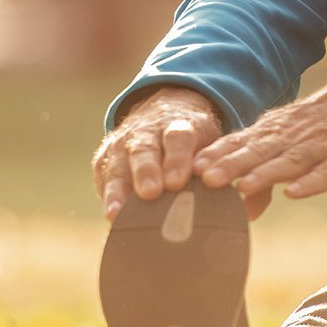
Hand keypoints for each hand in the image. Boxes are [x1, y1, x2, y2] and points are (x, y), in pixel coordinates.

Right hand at [91, 86, 221, 220]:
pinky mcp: (106, 157)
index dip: (177, 159)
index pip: (178, 138)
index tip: (178, 182)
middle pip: (145, 149)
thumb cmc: (192, 141)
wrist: (162, 112)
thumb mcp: (206, 141)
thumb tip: (222, 198)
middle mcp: (147, 131)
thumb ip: (209, 165)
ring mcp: (123, 143)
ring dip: (119, 189)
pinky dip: (107, 194)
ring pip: (120, 163)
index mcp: (179, 124)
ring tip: (119, 213)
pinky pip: (104, 175)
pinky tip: (111, 214)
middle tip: (151, 193)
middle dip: (146, 171)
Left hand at [194, 76, 326, 206]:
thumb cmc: (319, 126)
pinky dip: (310, 182)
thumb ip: (262, 171)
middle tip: (206, 179)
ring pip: (289, 161)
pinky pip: (326, 172)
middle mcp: (292, 138)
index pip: (241, 143)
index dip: (217, 155)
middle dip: (232, 165)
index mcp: (274, 132)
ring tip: (243, 186)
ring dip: (265, 173)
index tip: (191, 169)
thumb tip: (241, 209)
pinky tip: (294, 192)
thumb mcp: (288, 140)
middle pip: (259, 152)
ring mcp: (319, 147)